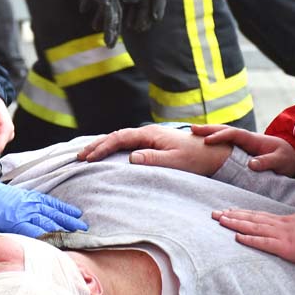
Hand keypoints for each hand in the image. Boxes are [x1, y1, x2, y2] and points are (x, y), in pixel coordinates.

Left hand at [0, 181, 86, 236]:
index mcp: (14, 221)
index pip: (36, 233)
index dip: (50, 241)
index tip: (64, 250)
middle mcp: (26, 211)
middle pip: (49, 223)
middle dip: (65, 232)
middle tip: (81, 240)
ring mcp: (30, 202)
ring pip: (53, 212)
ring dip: (69, 220)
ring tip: (83, 228)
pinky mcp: (32, 196)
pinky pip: (51, 202)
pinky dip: (64, 207)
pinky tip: (75, 212)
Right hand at [77, 125, 230, 175]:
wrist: (214, 153)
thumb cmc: (196, 158)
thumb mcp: (175, 161)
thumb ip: (153, 159)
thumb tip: (131, 157)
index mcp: (151, 134)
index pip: (120, 138)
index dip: (103, 147)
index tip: (89, 158)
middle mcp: (148, 133)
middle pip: (116, 136)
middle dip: (97, 145)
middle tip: (79, 156)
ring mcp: (150, 138)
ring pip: (121, 139)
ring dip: (104, 146)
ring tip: (87, 155)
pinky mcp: (153, 144)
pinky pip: (128, 144)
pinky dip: (114, 148)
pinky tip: (107, 154)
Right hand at [192, 124, 294, 176]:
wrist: (293, 156)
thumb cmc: (287, 158)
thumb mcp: (280, 161)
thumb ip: (267, 162)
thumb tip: (250, 164)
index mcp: (252, 139)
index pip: (233, 134)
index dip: (220, 136)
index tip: (207, 141)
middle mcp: (245, 138)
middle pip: (224, 130)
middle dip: (208, 129)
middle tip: (192, 129)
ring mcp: (242, 143)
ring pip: (223, 134)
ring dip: (209, 133)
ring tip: (192, 133)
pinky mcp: (241, 149)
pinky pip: (225, 143)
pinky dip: (214, 140)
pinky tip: (203, 143)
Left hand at [212, 209, 294, 264]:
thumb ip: (294, 227)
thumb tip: (288, 229)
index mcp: (284, 221)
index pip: (258, 215)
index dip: (241, 213)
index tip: (228, 211)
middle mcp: (279, 225)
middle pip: (251, 218)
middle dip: (231, 216)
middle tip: (214, 214)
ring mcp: (282, 235)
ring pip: (254, 227)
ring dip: (235, 223)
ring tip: (220, 220)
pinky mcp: (286, 247)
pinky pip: (265, 242)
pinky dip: (250, 239)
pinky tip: (238, 237)